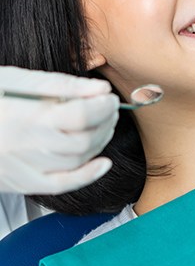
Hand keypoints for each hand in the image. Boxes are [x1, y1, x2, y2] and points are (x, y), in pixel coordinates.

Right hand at [0, 66, 118, 193]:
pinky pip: (63, 185)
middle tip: (109, 108)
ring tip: (103, 124)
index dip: (102, 106)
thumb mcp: (14, 80)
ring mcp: (24, 169)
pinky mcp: (23, 182)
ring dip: (100, 142)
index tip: (109, 96)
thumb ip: (59, 85)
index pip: (80, 115)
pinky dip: (88, 175)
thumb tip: (98, 87)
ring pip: (78, 161)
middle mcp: (25, 147)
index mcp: (23, 117)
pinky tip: (102, 162)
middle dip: (106, 122)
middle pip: (84, 139)